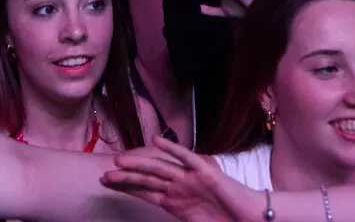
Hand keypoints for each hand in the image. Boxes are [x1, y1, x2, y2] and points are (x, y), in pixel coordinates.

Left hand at [101, 136, 263, 221]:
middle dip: (125, 178)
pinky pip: (185, 158)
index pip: (144, 192)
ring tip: (120, 161)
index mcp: (174, 202)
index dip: (125, 187)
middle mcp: (179, 188)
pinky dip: (172, 149)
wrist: (250, 219)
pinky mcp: (205, 172)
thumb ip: (177, 221)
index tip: (105, 182)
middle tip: (104, 175)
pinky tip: (156, 140)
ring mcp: (190, 179)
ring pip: (160, 169)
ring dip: (140, 164)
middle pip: (146, 180)